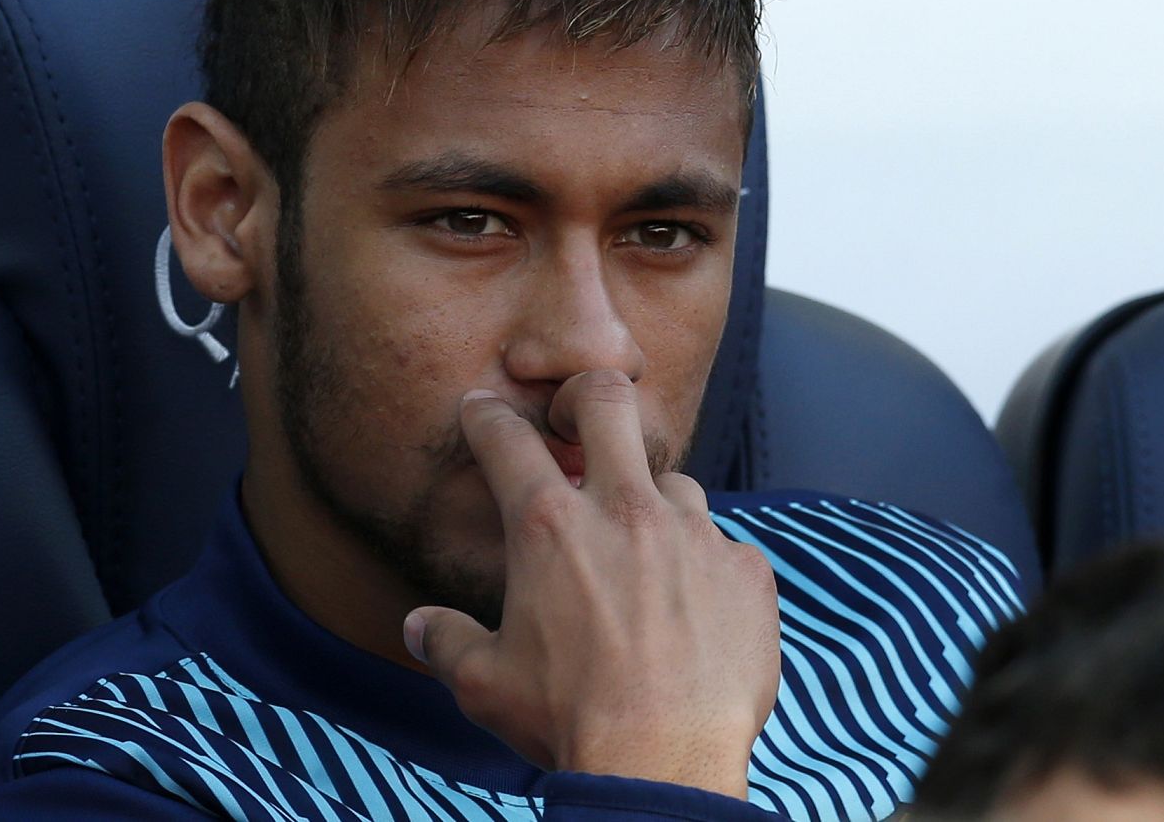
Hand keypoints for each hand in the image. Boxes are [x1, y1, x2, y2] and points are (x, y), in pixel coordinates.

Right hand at [402, 370, 779, 799]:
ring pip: (673, 481)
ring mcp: (693, 533)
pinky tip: (695, 611)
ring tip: (643, 556)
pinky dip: (706, 569)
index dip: (487, 416)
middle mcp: (623, 510)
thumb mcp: (484, 684)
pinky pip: (724, 547)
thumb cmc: (567, 721)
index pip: (506, 439)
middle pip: (606, 401)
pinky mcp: (745, 568)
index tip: (483, 410)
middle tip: (578, 420)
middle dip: (585, 396)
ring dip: (652, 506)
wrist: (665, 765)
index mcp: (548, 528)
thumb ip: (447, 642)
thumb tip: (418, 627)